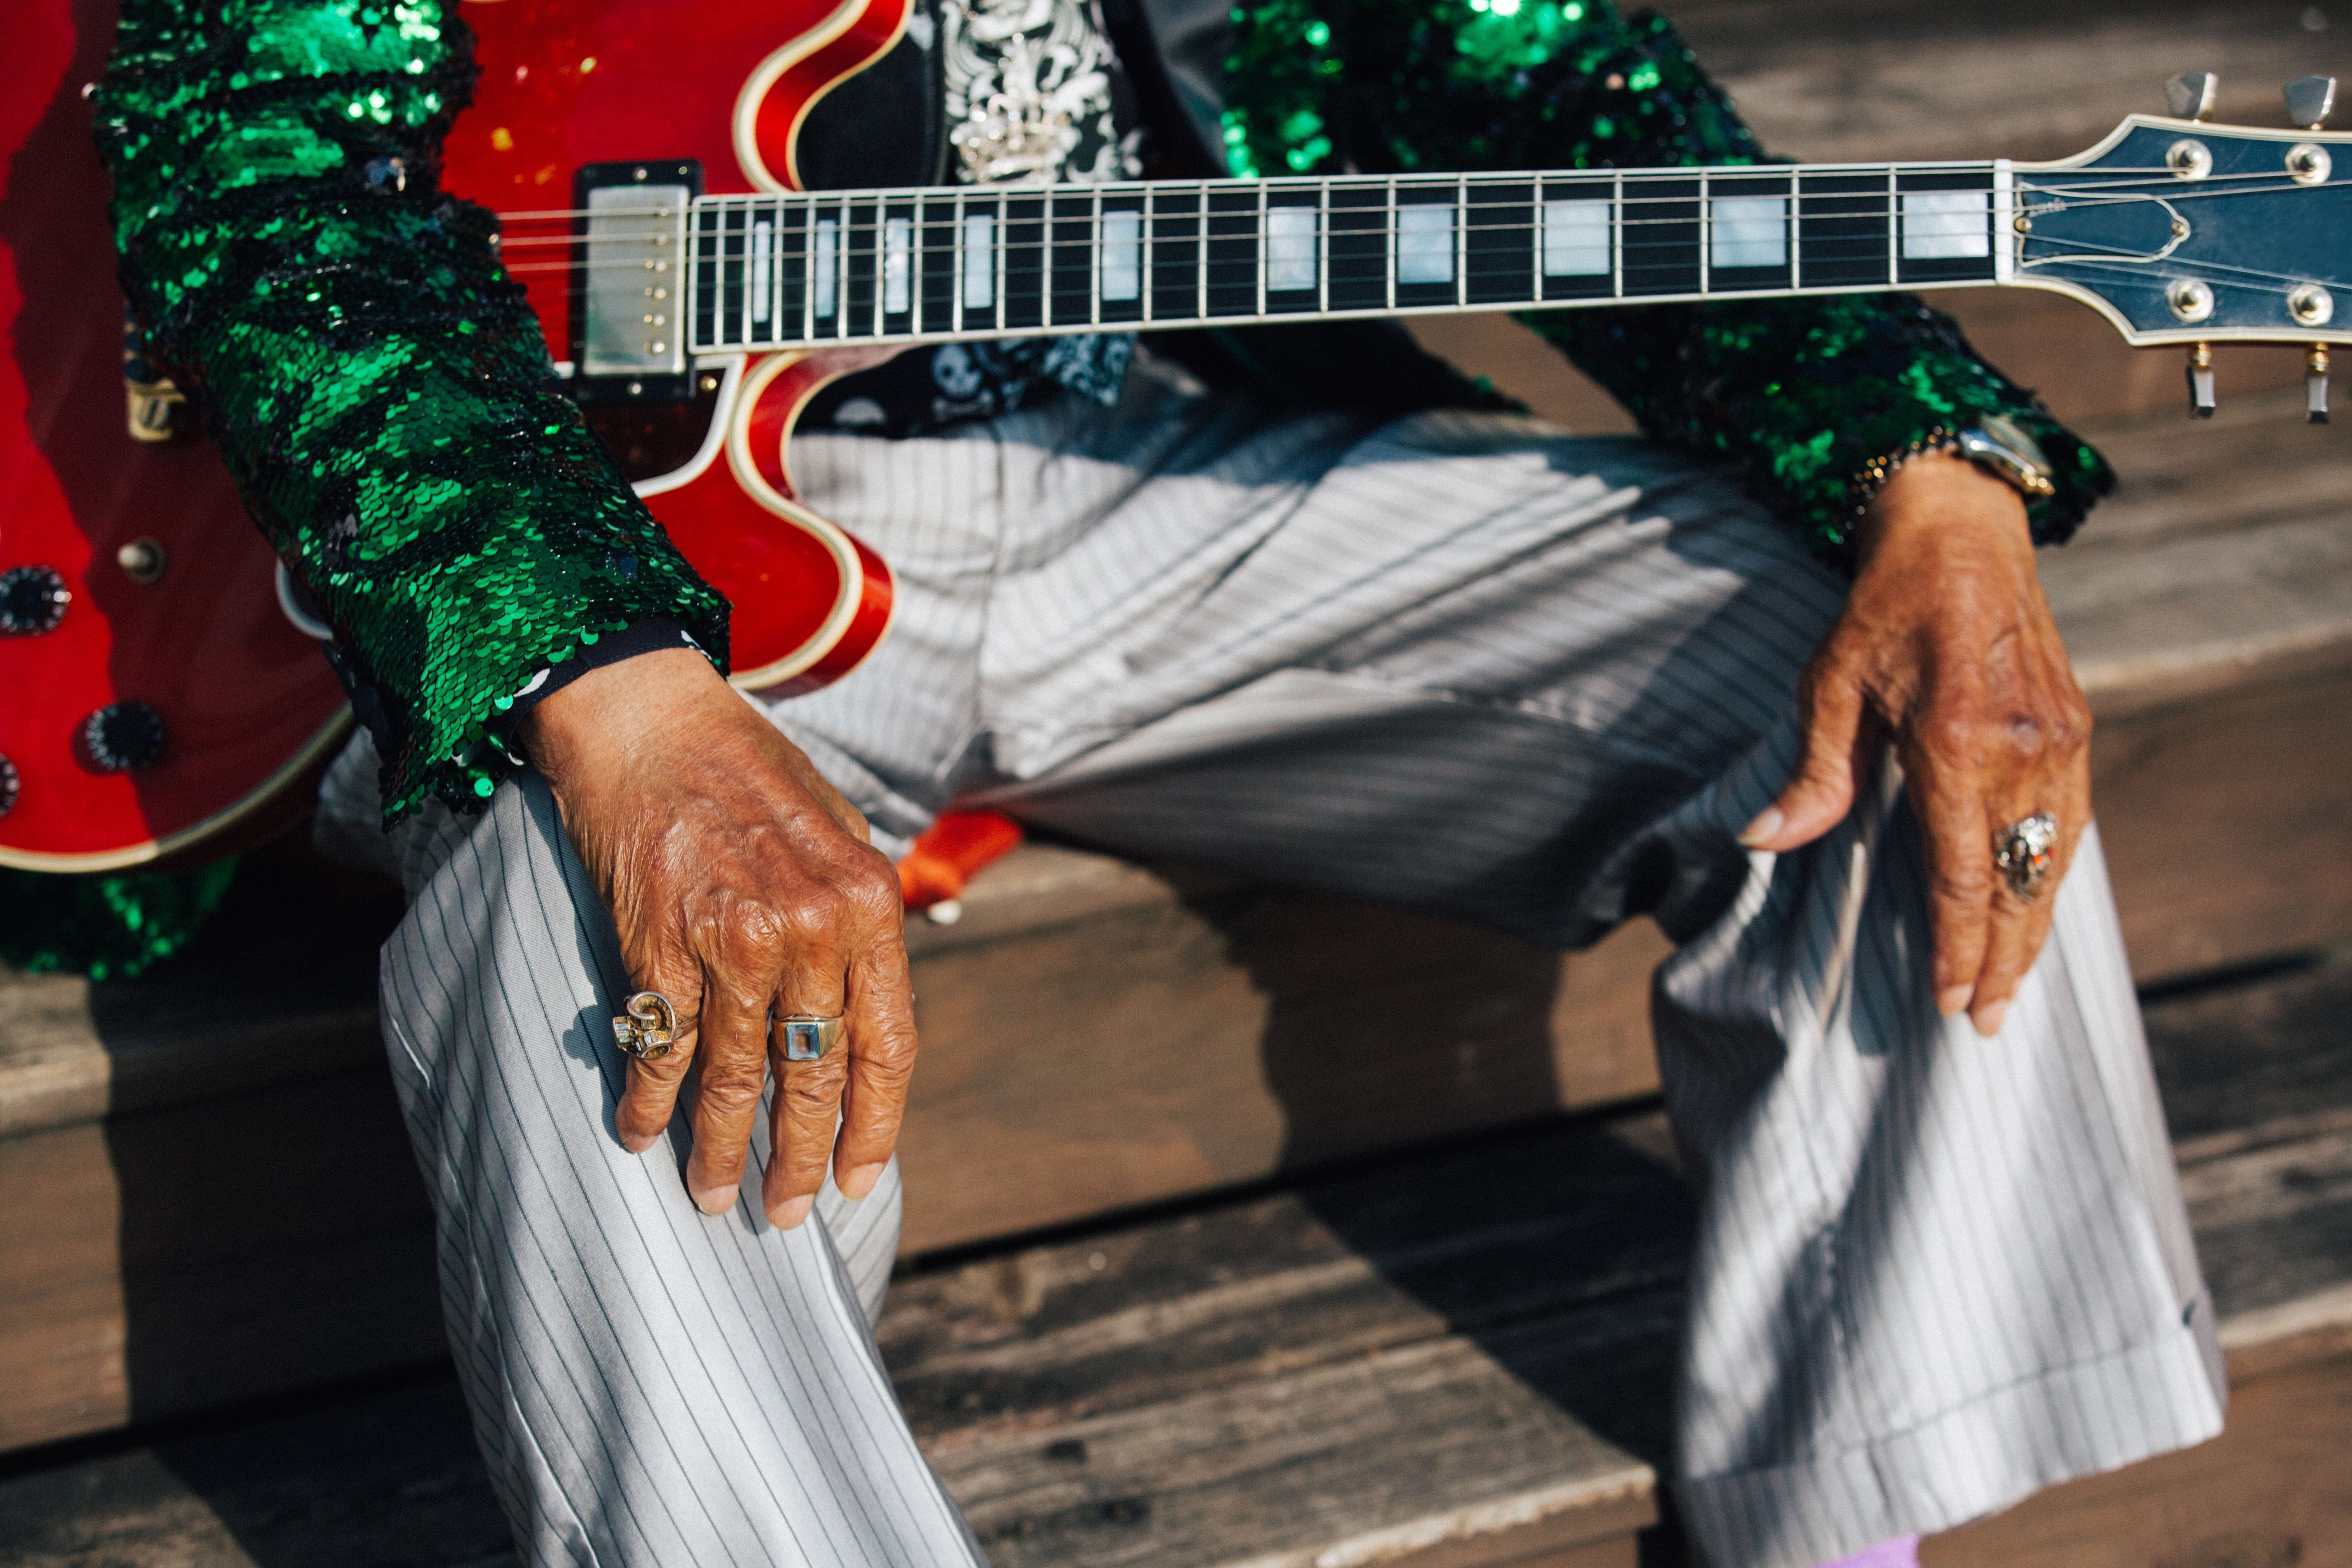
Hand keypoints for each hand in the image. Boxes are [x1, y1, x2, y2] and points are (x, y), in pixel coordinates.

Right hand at [521, 647, 915, 1224]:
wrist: (650, 716)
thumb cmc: (746, 772)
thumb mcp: (838, 832)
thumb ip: (855, 920)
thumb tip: (860, 1005)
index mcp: (868, 907)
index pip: (888, 1045)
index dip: (875, 1124)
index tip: (857, 1177)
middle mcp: (811, 931)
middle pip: (817, 1076)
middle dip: (801, 1158)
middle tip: (786, 1214)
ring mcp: (735, 941)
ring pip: (738, 1078)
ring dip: (723, 1149)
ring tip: (715, 1197)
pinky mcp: (662, 944)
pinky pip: (664, 1047)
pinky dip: (650, 1101)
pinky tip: (642, 1136)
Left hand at [1740, 454, 2091, 1036]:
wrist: (1960, 531)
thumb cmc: (1883, 607)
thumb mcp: (1830, 682)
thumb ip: (1813, 772)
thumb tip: (1762, 840)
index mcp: (1954, 743)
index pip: (1960, 874)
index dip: (1955, 945)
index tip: (1946, 1000)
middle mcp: (2020, 750)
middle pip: (2017, 885)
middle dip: (2001, 962)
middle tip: (1983, 1023)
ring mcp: (2060, 741)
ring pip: (2054, 864)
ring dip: (2034, 930)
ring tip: (2010, 987)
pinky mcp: (2077, 729)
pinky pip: (2071, 825)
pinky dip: (2054, 878)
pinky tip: (2035, 911)